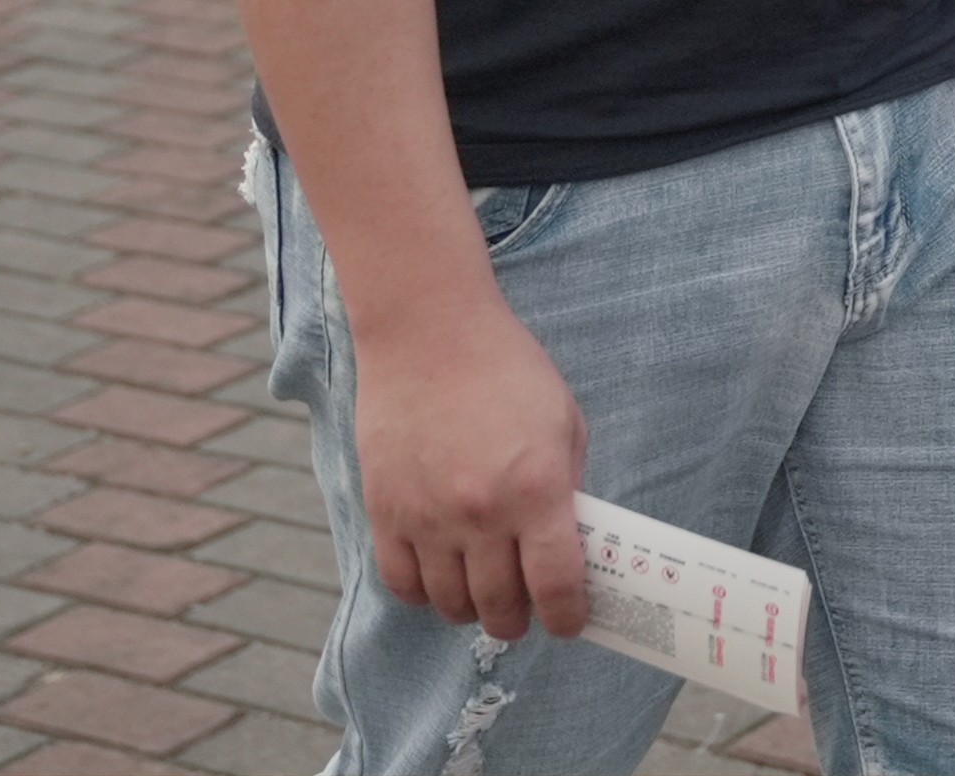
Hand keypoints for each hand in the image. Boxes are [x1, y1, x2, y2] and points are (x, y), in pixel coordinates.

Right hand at [353, 296, 589, 640]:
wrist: (428, 333)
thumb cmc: (506, 369)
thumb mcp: (564, 421)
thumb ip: (568, 485)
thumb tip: (569, 540)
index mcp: (536, 490)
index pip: (556, 584)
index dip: (567, 617)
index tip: (569, 622)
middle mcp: (480, 513)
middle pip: (500, 605)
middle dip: (519, 621)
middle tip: (526, 613)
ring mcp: (427, 517)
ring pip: (450, 603)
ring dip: (472, 611)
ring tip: (485, 597)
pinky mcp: (385, 512)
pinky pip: (402, 583)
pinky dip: (424, 594)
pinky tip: (441, 578)